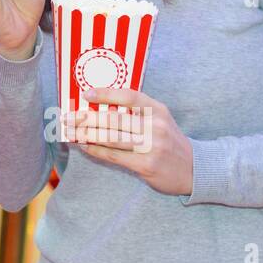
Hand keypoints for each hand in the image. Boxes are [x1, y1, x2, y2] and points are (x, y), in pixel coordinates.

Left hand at [64, 88, 193, 195]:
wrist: (195, 168)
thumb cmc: (169, 140)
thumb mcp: (160, 118)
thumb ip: (137, 110)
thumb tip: (99, 104)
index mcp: (157, 110)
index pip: (129, 96)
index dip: (106, 94)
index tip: (86, 94)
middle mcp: (155, 126)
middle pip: (114, 119)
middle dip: (87, 117)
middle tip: (67, 116)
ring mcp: (151, 146)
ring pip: (111, 138)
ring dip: (86, 134)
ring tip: (70, 131)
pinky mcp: (146, 165)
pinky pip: (114, 155)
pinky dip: (96, 150)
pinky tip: (84, 145)